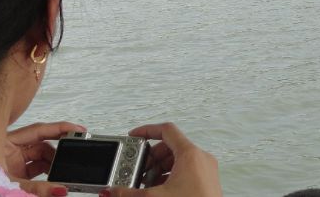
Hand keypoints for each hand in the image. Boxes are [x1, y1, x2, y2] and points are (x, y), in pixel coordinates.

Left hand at [5, 120, 86, 193]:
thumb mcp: (10, 186)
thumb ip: (37, 189)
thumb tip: (60, 190)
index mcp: (6, 143)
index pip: (40, 130)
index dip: (62, 129)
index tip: (79, 131)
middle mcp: (9, 149)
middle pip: (41, 145)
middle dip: (58, 154)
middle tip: (73, 159)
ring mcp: (10, 161)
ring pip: (38, 159)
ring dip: (52, 167)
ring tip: (63, 176)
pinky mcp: (12, 173)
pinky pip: (33, 170)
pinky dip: (44, 176)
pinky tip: (52, 183)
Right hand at [102, 123, 220, 196]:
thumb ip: (130, 193)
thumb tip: (112, 192)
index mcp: (191, 154)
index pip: (166, 130)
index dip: (147, 131)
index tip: (134, 136)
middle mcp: (201, 158)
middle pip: (170, 147)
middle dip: (151, 158)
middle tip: (137, 170)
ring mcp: (205, 169)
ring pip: (177, 160)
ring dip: (159, 169)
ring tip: (147, 184)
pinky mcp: (206, 181)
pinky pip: (185, 171)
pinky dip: (170, 176)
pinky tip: (159, 190)